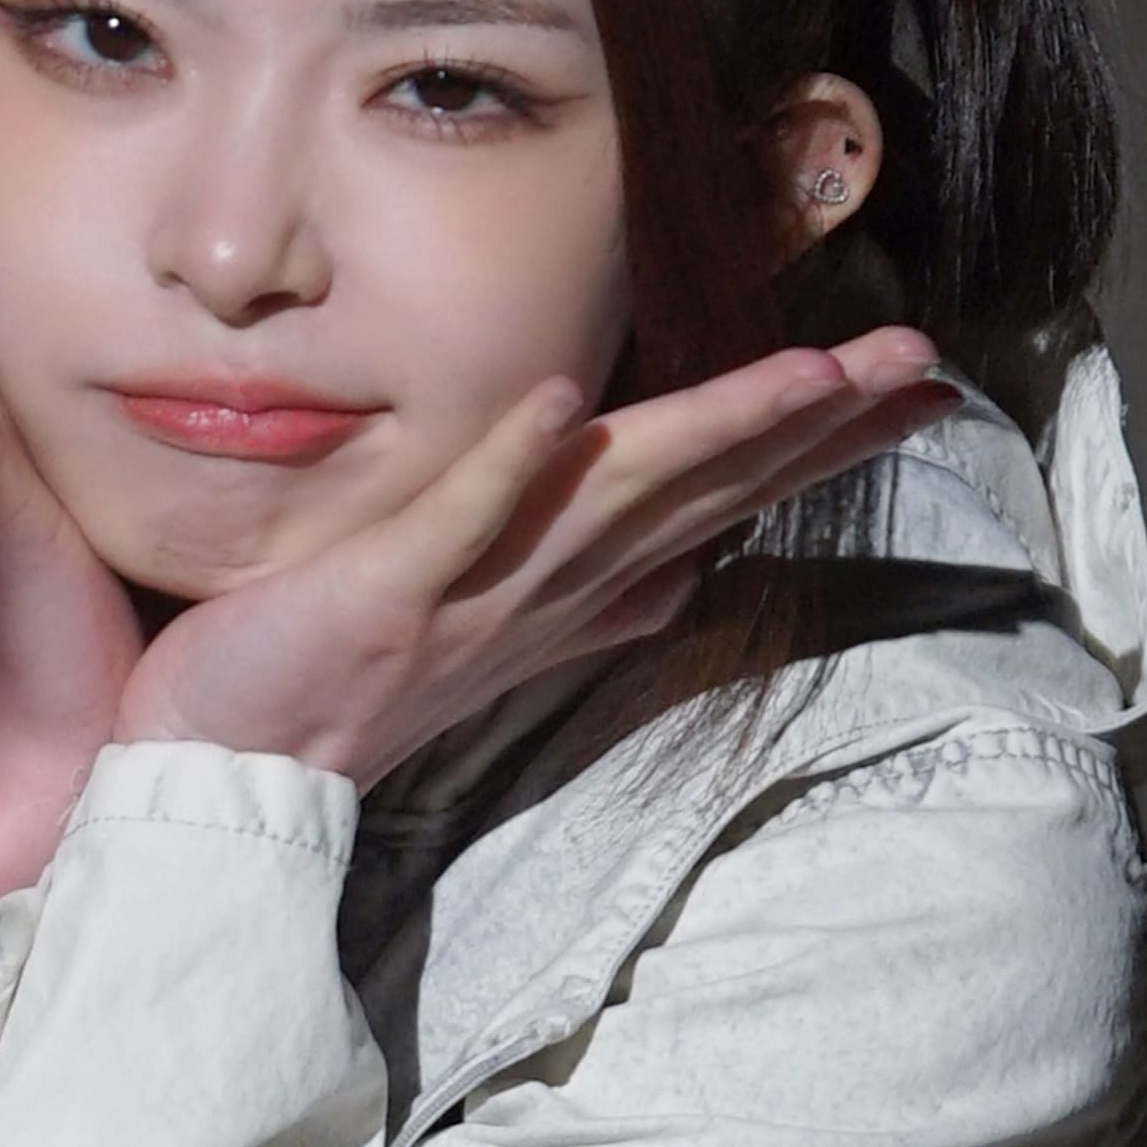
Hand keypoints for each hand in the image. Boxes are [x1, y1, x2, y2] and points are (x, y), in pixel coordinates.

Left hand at [112, 329, 954, 788]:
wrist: (224, 784)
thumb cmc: (339, 695)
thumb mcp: (491, 635)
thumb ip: (586, 595)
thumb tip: (682, 575)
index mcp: (572, 593)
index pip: (721, 505)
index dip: (822, 447)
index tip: (920, 391)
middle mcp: (545, 593)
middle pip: (702, 492)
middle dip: (815, 428)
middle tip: (922, 363)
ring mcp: (471, 598)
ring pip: (615, 500)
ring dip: (711, 433)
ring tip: (808, 369)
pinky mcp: (385, 597)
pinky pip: (458, 524)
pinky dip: (511, 469)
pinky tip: (566, 403)